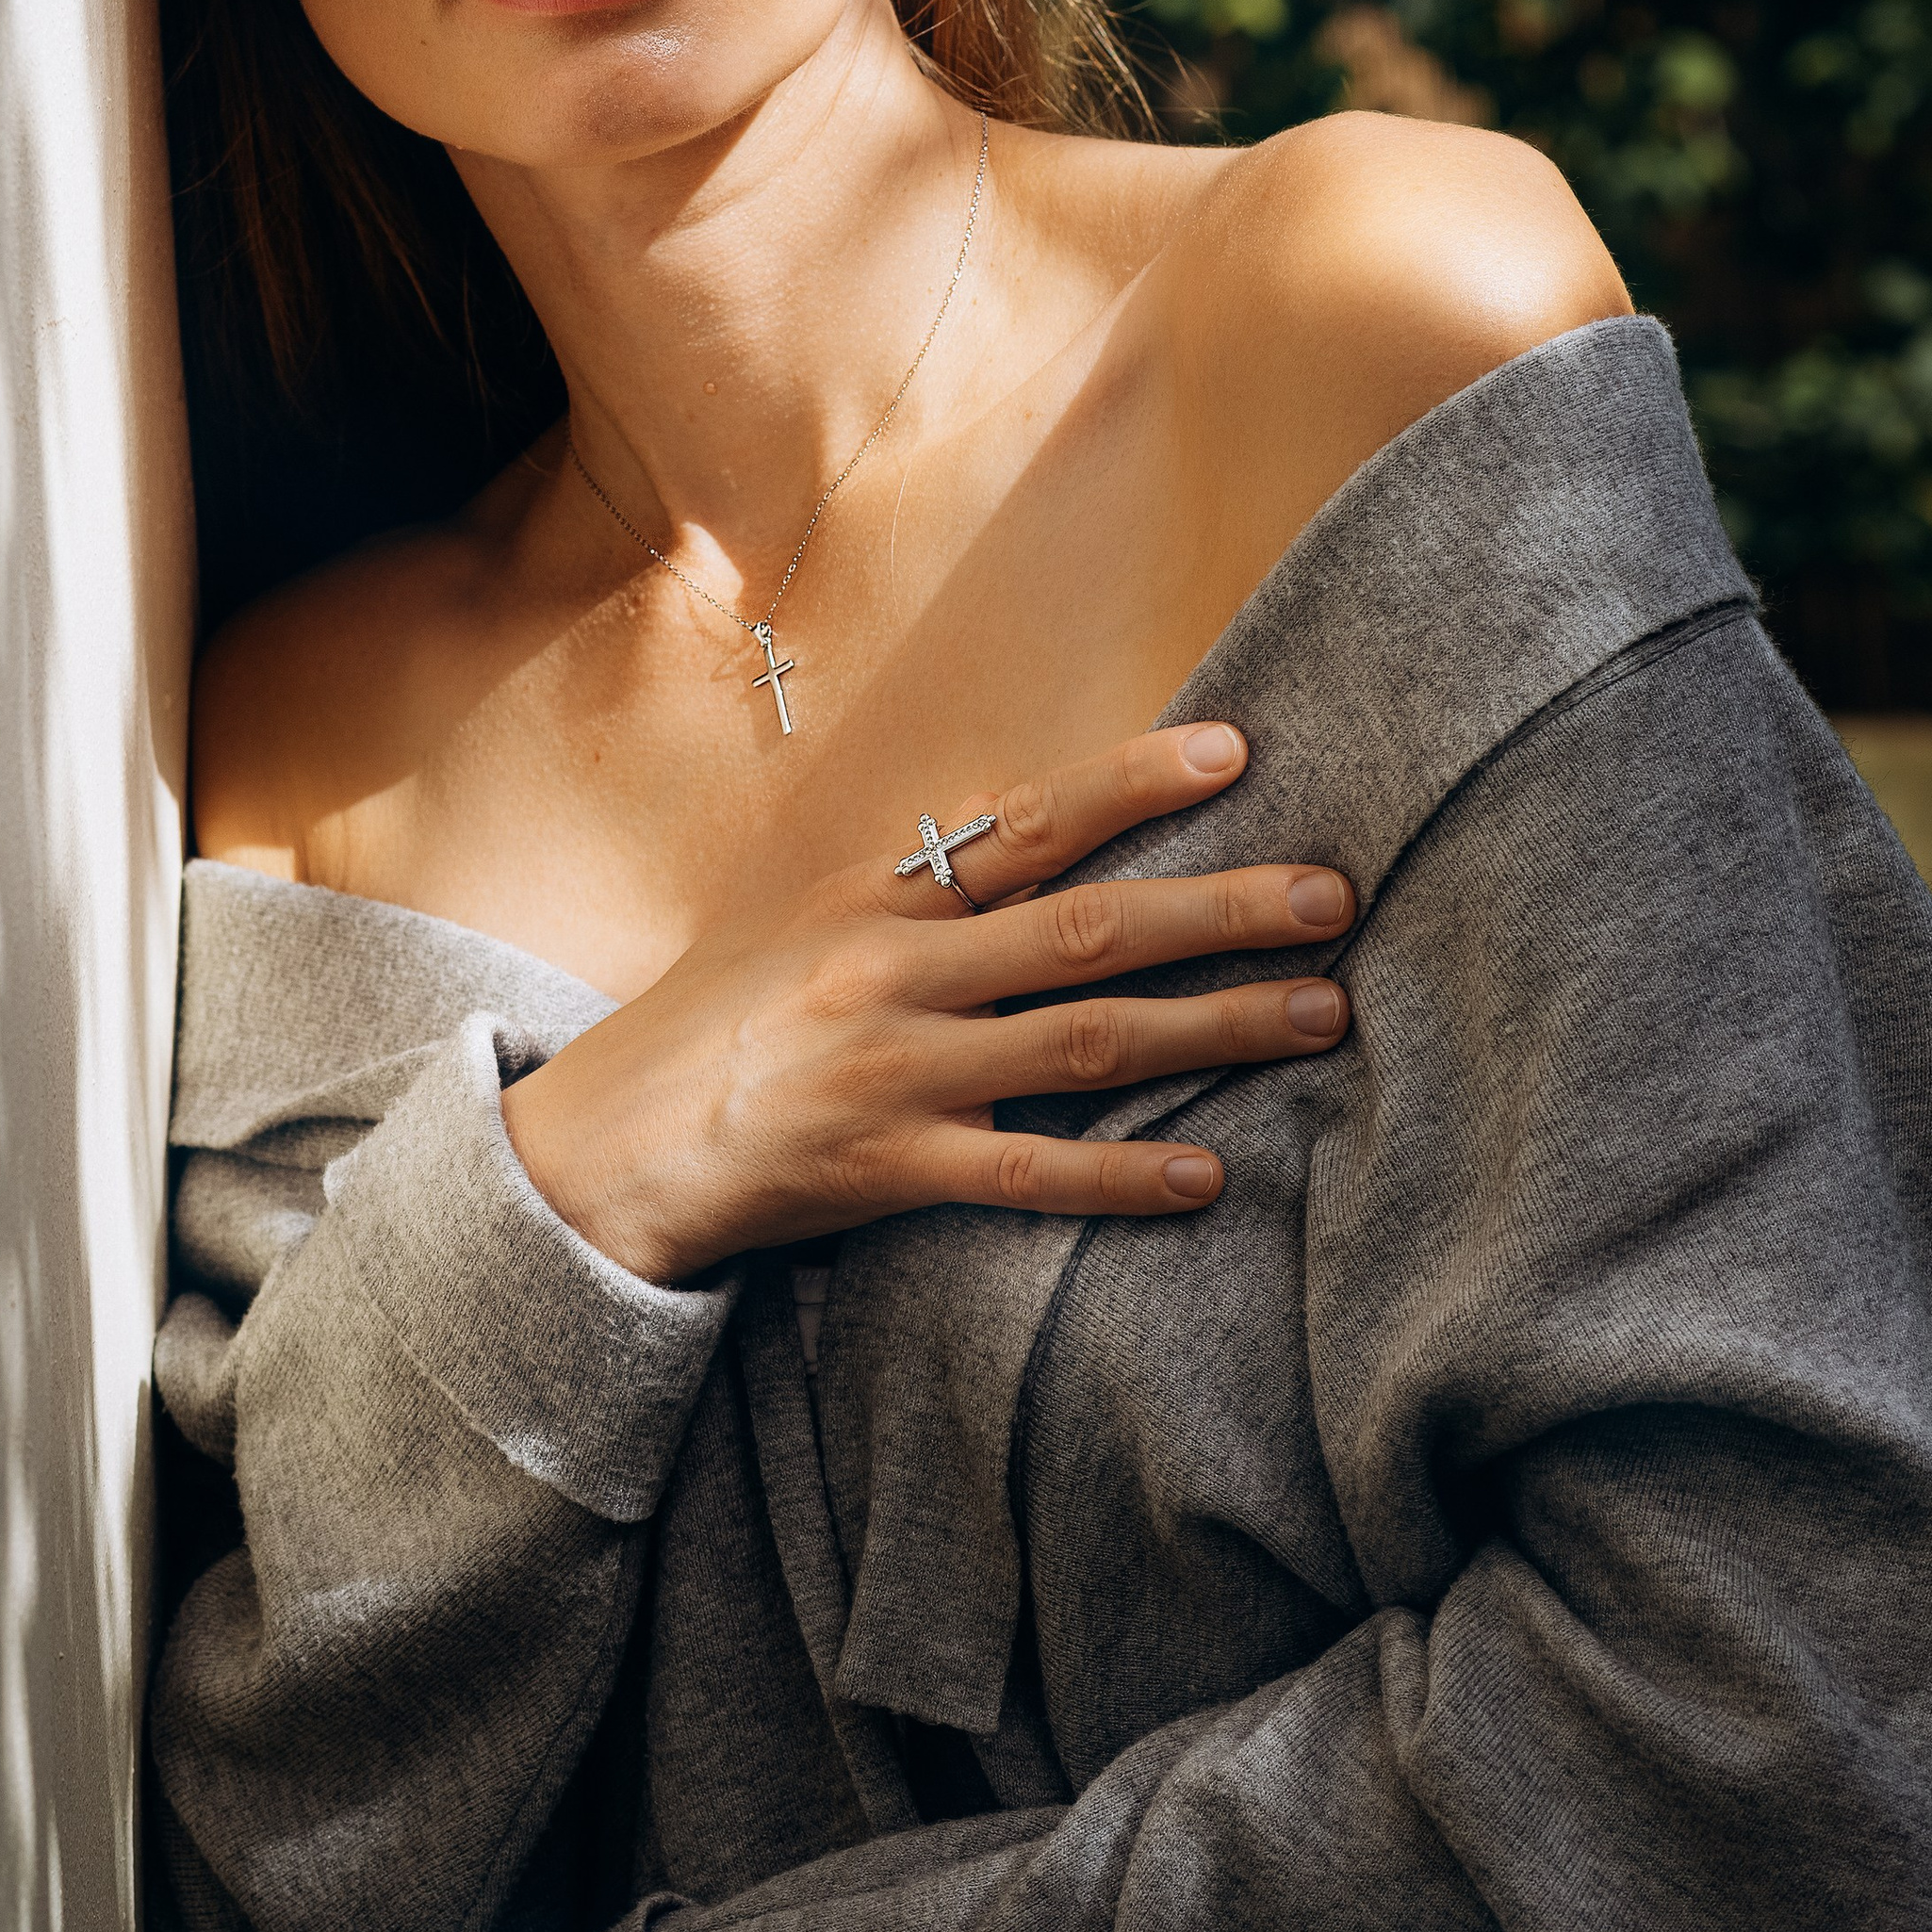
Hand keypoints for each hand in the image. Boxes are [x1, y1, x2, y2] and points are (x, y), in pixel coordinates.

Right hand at [503, 722, 1351, 1281]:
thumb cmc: (712, 1028)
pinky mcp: (883, 1169)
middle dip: (1222, 909)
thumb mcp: (800, 924)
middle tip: (1337, 896)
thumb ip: (916, 887)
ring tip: (1319, 1016)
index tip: (1236, 753)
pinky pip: (1026, 1175)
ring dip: (1212, 1028)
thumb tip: (1027, 827)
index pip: (1027, 824)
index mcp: (877, 898)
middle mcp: (892, 971)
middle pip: (1086, 927)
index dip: (1132, 783)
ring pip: (1082, 1042)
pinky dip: (1120, 1178)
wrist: (595, 1149)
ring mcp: (890, 1071)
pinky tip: (1209, 1177)